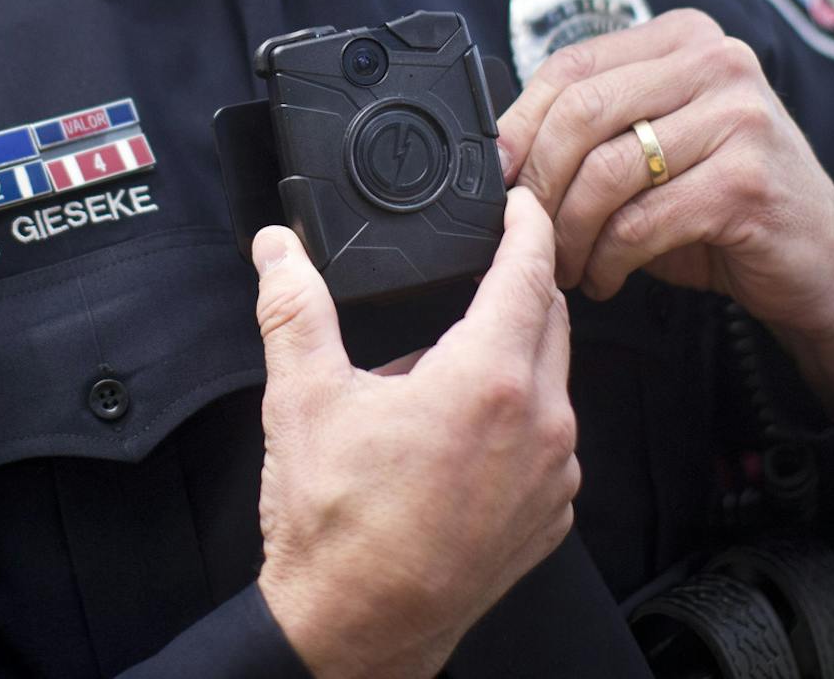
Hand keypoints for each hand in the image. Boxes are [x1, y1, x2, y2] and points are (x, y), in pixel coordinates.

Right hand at [252, 189, 578, 678]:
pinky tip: (460, 435)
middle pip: (551, 320)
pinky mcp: (550, 518)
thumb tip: (279, 250)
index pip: (529, 271)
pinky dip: (520, 420)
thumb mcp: (304, 399)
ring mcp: (553, 477)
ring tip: (442, 369)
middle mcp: (540, 426)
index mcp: (488, 381)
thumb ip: (294, 307)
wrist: (356, 631)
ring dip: (515, 357)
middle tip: (479, 269)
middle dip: (520, 285)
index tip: (520, 202)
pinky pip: (551, 443)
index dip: (527, 224)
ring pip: (554, 383)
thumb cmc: (338, 530)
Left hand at [496, 8, 833, 414]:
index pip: (571, 65)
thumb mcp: (656, 145)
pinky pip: (640, 222)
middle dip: (539, 183)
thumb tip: (503, 153)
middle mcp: (717, 61)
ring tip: (567, 263)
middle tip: (527, 231)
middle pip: (581, 112)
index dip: (519, 124)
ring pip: (606, 172)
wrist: (820, 260)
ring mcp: (739, 118)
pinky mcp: (746, 182)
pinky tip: (606, 277)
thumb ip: (596, 129)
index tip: (498, 174)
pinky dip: (607, 260)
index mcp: (685, 38)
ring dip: (569, 232)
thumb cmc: (724, 200)